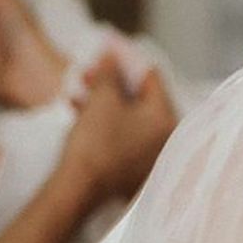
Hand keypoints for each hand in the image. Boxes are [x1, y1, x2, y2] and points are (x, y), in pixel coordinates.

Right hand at [55, 51, 177, 204]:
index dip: (127, 59)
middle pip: (140, 97)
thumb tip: (111, 53)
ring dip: (104, 99)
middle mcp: (164, 139)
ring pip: (128, 116)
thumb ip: (110, 71)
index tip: (108, 51)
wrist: (76, 191)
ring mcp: (150, 157)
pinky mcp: (132, 170)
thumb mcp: (102, 98)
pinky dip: (105, 121)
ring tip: (79, 89)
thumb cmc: (95, 141)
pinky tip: (79, 110)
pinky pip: (122, 135)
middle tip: (90, 71)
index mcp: (166, 118)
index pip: (151, 77)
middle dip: (113, 81)